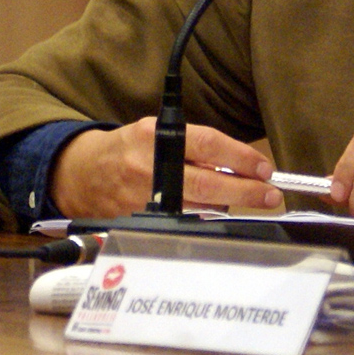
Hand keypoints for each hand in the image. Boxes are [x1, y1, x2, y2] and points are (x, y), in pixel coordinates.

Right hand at [50, 117, 284, 217]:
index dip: (240, 157)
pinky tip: (220, 213)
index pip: (207, 145)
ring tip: (253, 201)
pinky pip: (182, 223)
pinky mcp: (139, 222)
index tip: (264, 168)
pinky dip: (205, 219)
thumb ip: (193, 145)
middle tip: (271, 194)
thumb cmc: (128, 148)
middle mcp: (149, 168)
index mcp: (154, 137)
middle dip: (245, 191)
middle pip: (208, 184)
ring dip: (230, 206)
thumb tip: (238, 163)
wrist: (82, 174)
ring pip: (199, 209)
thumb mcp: (156, 132)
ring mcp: (143, 199)